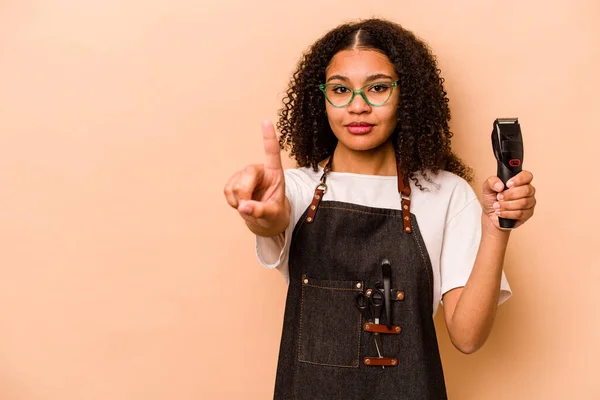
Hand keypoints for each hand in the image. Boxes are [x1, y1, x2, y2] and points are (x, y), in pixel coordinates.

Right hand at [223, 121, 289, 235]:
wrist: (266, 220)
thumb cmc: (275, 213)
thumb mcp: (273, 215)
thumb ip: (261, 211)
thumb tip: (243, 207)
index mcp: (275, 173)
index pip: (272, 153)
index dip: (269, 138)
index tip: (266, 121)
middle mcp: (259, 170)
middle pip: (247, 174)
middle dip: (245, 193)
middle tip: (249, 207)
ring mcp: (245, 175)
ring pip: (234, 185)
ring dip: (239, 200)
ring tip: (249, 206)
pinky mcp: (234, 181)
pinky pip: (227, 190)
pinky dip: (232, 201)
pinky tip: (241, 203)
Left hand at [482, 171, 535, 229]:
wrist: (490, 215)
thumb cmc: (492, 200)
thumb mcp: (487, 188)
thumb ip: (491, 182)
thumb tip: (500, 186)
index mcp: (520, 181)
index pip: (527, 176)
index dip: (519, 179)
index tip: (508, 184)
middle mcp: (527, 191)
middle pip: (526, 190)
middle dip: (510, 195)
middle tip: (499, 197)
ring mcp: (529, 202)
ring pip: (523, 203)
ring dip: (507, 205)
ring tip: (497, 206)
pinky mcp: (528, 214)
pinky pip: (521, 214)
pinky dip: (508, 213)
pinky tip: (501, 213)